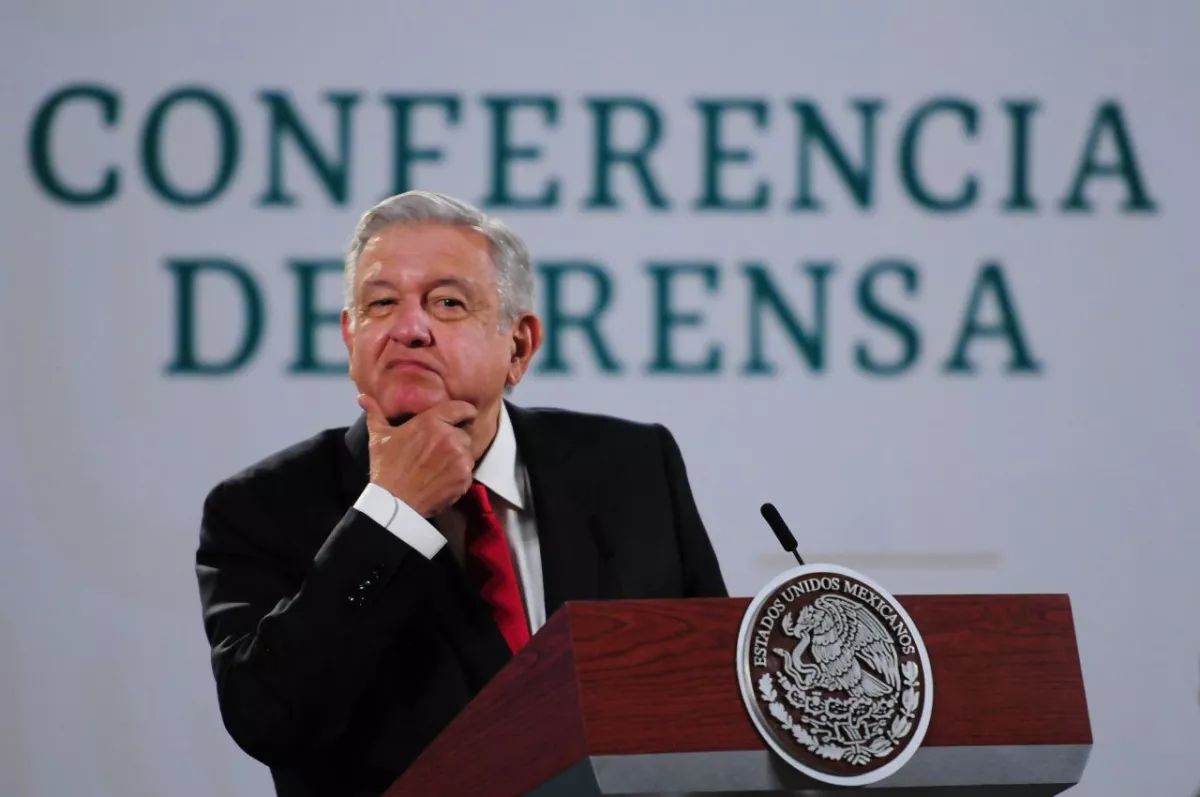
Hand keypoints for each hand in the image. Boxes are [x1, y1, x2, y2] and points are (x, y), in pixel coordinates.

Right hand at [358, 394, 476, 516]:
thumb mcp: (379, 437)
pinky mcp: (464, 477)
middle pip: (464, 433)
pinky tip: (441, 479)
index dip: (466, 412)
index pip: (461, 408)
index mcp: (431, 422)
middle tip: (439, 452)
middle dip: (455, 440)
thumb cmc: (386, 468)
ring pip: (467, 453)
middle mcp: (449, 436)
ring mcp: (459, 457)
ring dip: (458, 458)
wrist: (394, 502)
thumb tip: (362, 397)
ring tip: (438, 468)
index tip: (466, 416)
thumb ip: (375, 414)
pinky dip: (459, 476)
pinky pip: (468, 472)